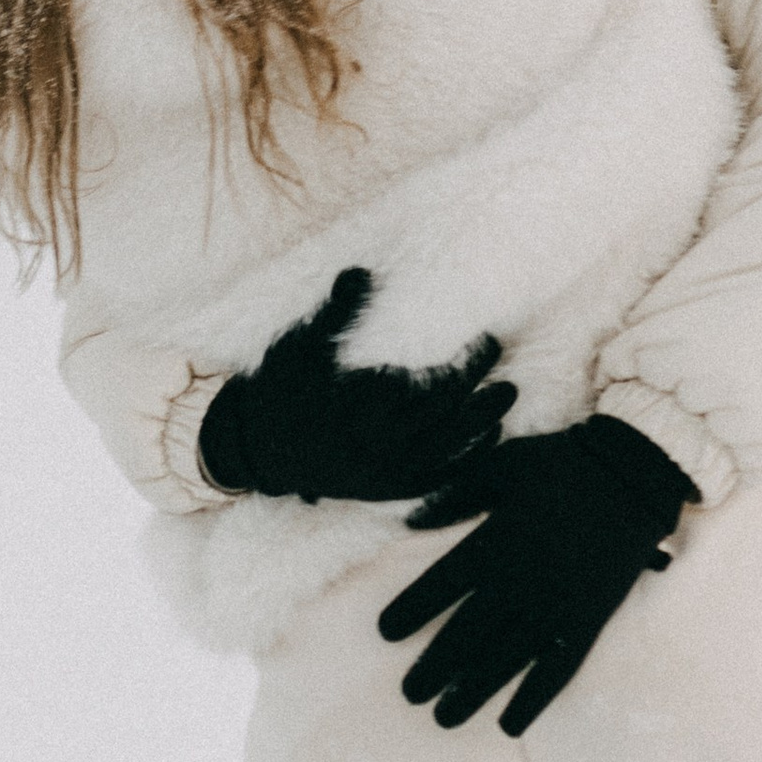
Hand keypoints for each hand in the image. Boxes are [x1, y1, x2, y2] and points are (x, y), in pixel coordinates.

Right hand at [198, 269, 514, 502]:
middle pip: (446, 420)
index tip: (487, 341)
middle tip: (503, 368)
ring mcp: (381, 473)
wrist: (255, 448)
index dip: (467, 367)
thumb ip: (336, 311)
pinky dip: (462, 465)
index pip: (432, 389)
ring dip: (481, 428)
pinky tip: (483, 444)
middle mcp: (376, 446)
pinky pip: (433, 481)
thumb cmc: (279, 388)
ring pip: (445, 454)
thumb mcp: (300, 343)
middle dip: (480, 394)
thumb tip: (361, 272)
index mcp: (361, 408)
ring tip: (505, 401)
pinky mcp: (381, 489)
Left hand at [378, 416, 692, 735]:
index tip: (385, 633)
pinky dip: (532, 700)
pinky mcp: (587, 619)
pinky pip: (556, 669)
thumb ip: (455, 493)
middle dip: (434, 666)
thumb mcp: (501, 463)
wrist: (633, 473)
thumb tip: (411, 521)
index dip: (410, 610)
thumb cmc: (563, 463)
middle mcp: (519, 580)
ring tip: (443, 718)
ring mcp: (554, 604)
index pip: (440, 585)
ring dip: (471, 692)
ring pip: (504, 659)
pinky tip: (510, 726)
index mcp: (495, 541)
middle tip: (409, 693)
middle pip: (466, 632)